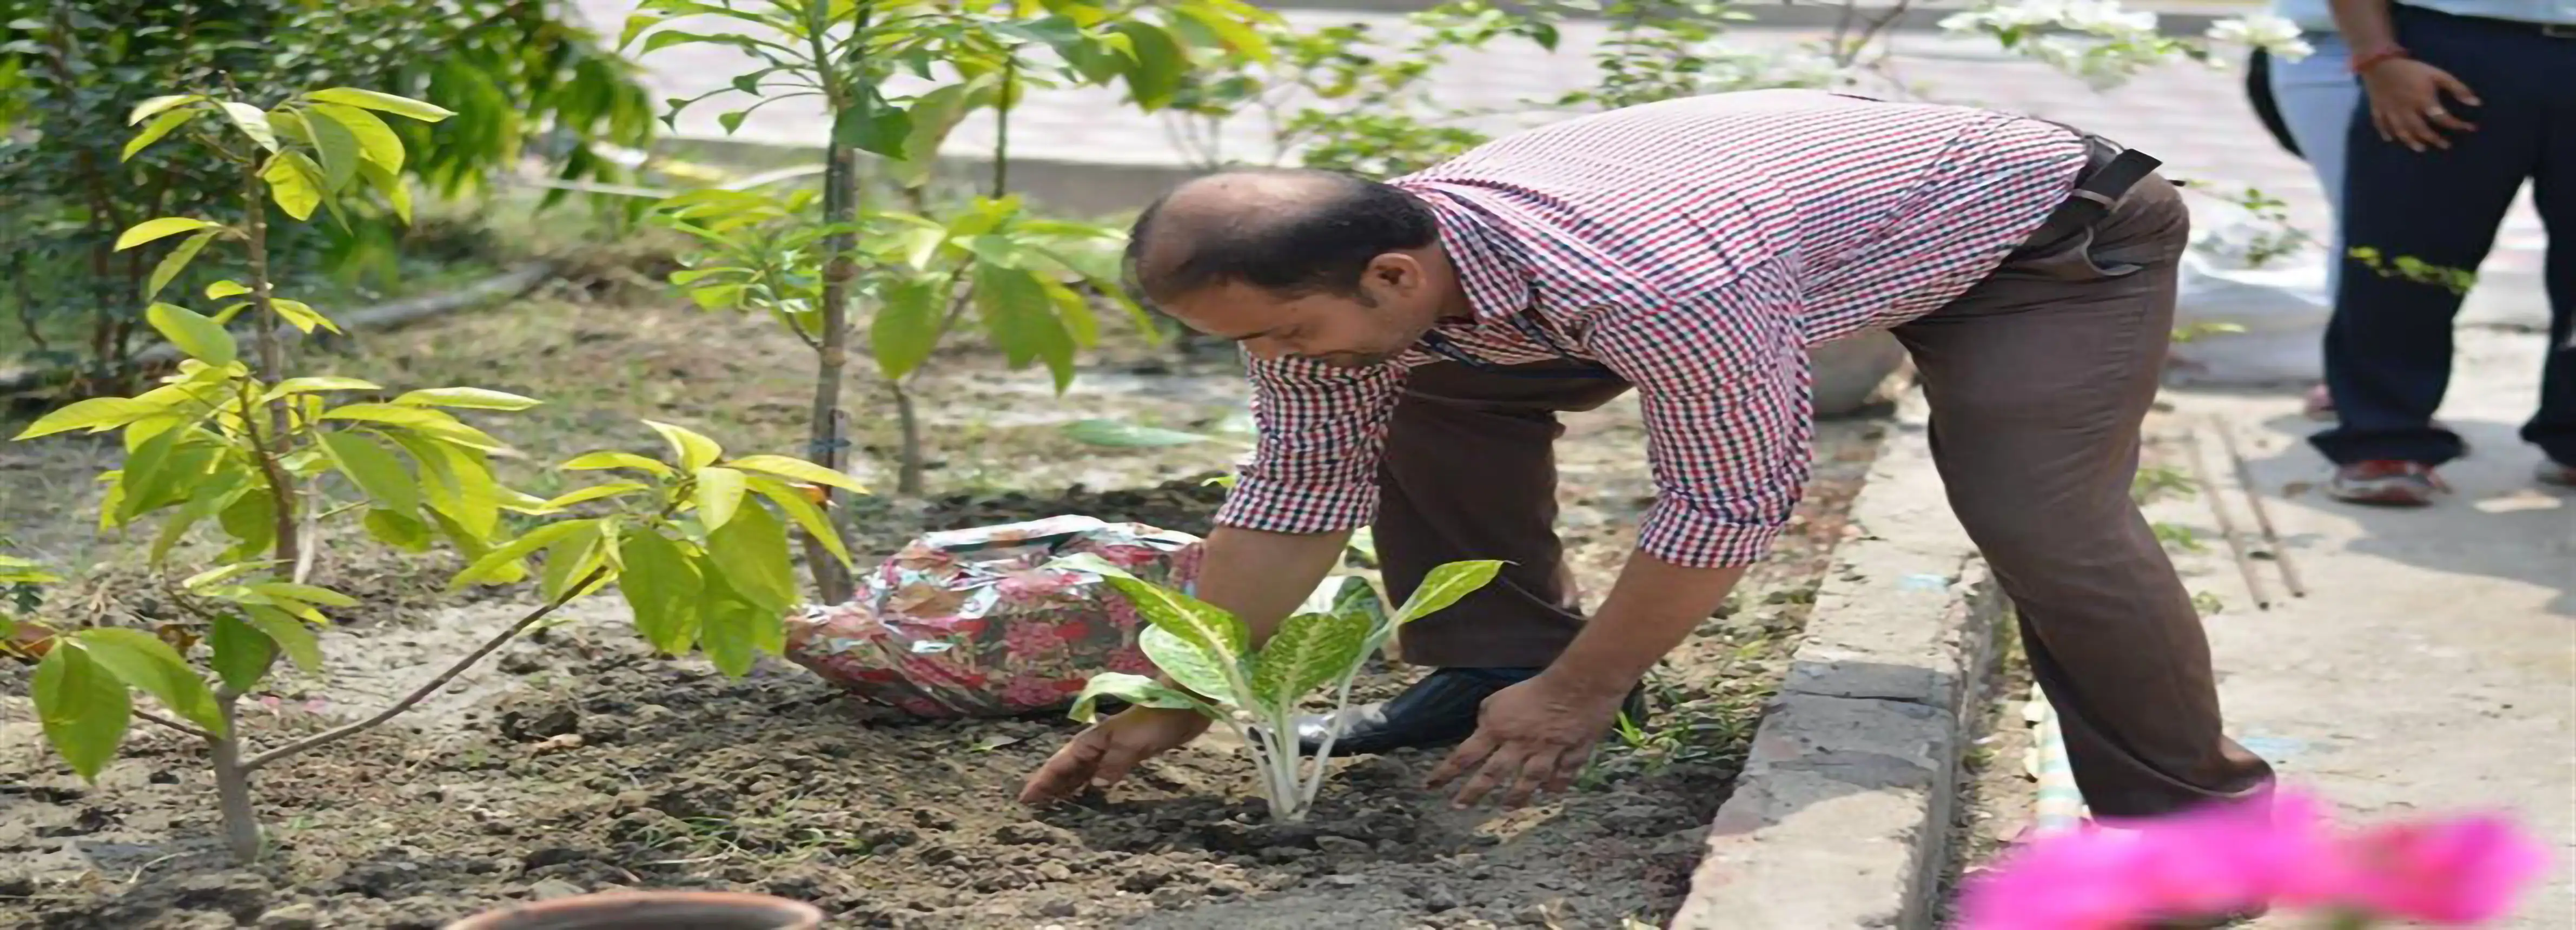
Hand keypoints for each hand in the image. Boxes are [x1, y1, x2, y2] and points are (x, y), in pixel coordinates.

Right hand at [1018, 706, 1209, 804]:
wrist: (1183, 706)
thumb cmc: (1155, 720)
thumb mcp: (1131, 743)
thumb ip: (1112, 765)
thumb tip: (1095, 787)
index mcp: (1092, 741)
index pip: (1060, 764)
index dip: (1043, 781)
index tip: (1025, 799)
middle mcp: (1097, 746)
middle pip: (1067, 769)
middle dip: (1050, 786)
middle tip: (1035, 809)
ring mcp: (1112, 750)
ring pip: (1082, 772)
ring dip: (1068, 786)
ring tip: (1055, 806)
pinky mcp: (1128, 755)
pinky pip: (1100, 774)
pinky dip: (1091, 784)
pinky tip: (1091, 794)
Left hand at [1425, 673, 1630, 808]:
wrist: (1579, 684)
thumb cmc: (1537, 686)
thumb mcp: (1501, 696)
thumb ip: (1489, 715)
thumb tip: (1483, 729)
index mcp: (1498, 729)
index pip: (1465, 755)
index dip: (1446, 772)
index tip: (1430, 786)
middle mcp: (1519, 746)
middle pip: (1492, 775)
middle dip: (1473, 793)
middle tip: (1460, 806)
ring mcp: (1546, 754)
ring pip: (1528, 781)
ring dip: (1516, 797)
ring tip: (1507, 808)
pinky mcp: (1570, 754)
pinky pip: (1562, 774)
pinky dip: (1556, 784)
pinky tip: (1550, 792)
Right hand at [2358, 58, 2479, 151]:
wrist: (2381, 63)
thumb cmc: (2413, 69)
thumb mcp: (2438, 74)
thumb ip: (2457, 88)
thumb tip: (2476, 103)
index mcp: (2423, 100)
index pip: (2443, 118)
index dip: (2458, 125)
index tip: (2470, 128)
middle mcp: (2407, 110)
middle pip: (2422, 130)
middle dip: (2435, 140)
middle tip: (2446, 145)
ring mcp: (2391, 112)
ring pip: (2402, 132)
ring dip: (2412, 142)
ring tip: (2421, 149)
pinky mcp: (2378, 111)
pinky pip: (2381, 126)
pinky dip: (2386, 134)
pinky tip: (2391, 139)